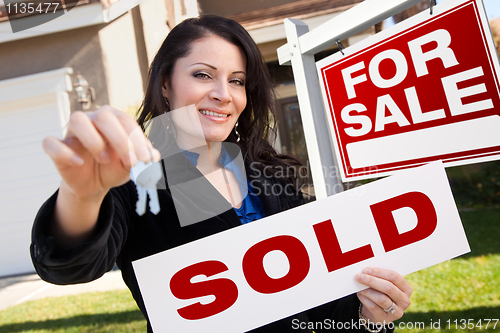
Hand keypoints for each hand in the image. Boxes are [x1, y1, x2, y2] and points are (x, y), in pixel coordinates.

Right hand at [42, 105, 159, 199]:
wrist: (94, 184)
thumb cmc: (114, 167)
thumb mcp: (132, 165)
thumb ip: (144, 158)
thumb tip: (155, 155)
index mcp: (114, 119)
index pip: (126, 120)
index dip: (137, 140)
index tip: (145, 160)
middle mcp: (92, 119)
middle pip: (104, 116)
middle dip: (120, 140)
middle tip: (130, 161)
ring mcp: (72, 132)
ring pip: (77, 120)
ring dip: (94, 140)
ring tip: (105, 159)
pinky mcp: (56, 147)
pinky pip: (51, 142)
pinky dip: (64, 152)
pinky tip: (78, 162)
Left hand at [355, 267, 411, 324]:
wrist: (375, 312)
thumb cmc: (379, 292)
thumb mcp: (383, 284)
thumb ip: (378, 277)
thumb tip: (365, 271)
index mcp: (406, 288)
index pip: (394, 277)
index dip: (379, 272)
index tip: (366, 270)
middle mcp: (404, 301)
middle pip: (388, 288)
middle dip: (371, 281)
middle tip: (359, 276)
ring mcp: (397, 312)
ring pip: (381, 299)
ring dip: (367, 291)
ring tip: (358, 286)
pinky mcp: (386, 319)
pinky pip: (374, 307)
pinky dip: (365, 299)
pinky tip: (360, 294)